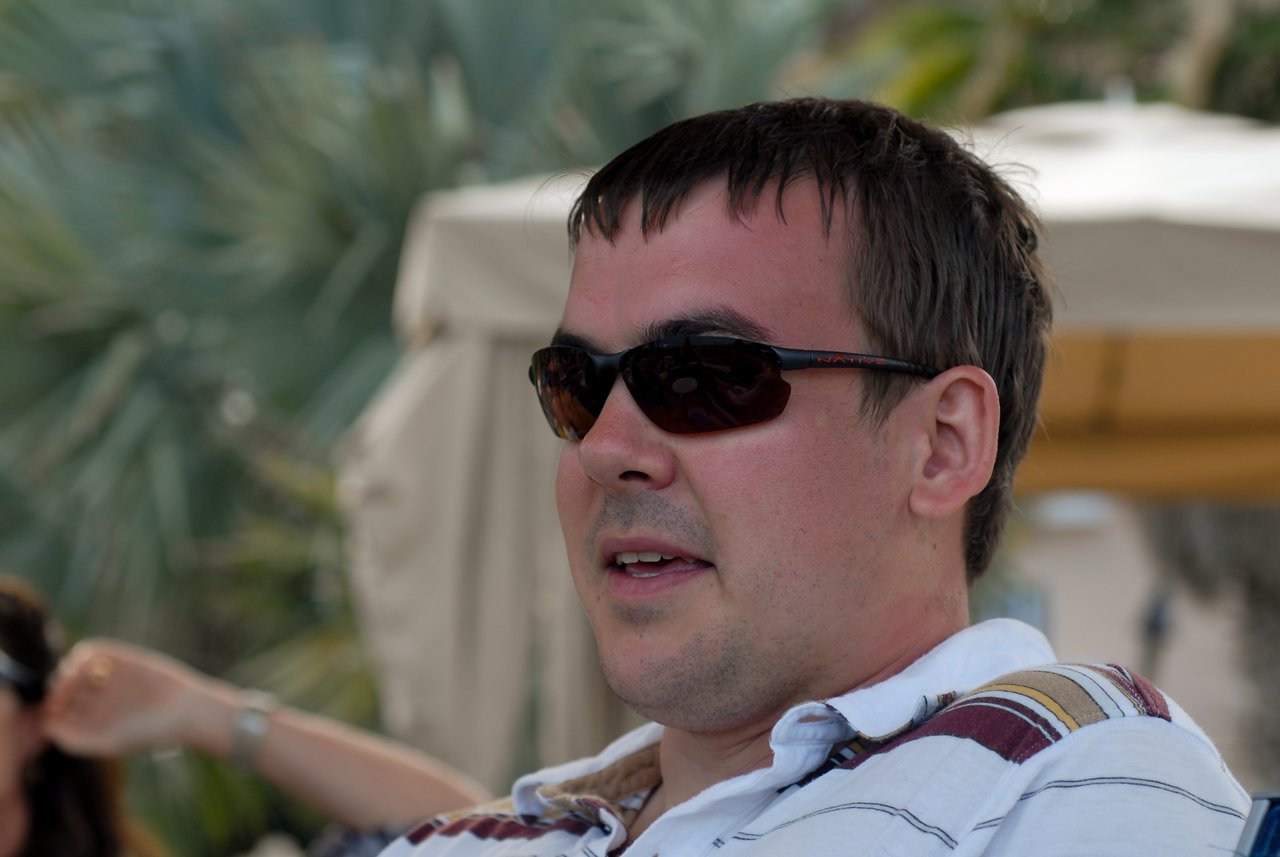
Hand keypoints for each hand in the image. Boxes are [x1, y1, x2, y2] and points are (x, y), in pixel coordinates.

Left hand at [41, 639, 215, 756]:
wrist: (184, 710)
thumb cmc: (148, 732)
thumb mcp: (108, 742)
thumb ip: (75, 740)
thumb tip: (45, 726)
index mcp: (91, 720)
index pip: (56, 711)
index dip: (48, 709)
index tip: (50, 712)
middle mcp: (97, 698)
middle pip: (61, 688)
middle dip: (56, 690)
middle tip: (58, 693)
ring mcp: (109, 677)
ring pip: (72, 668)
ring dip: (67, 672)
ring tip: (71, 679)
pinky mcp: (123, 658)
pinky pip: (93, 650)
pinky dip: (84, 655)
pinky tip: (86, 666)